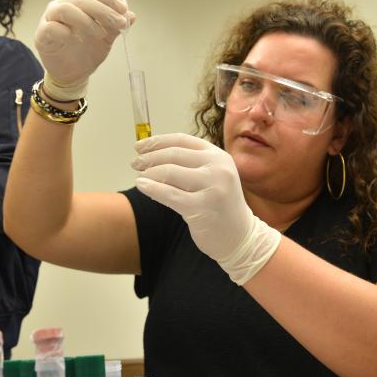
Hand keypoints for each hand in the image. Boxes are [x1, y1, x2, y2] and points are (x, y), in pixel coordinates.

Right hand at [35, 0, 131, 100]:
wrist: (72, 74)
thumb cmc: (86, 51)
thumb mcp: (106, 38)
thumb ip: (116, 26)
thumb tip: (132, 15)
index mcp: (78, 1)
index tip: (123, 10)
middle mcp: (62, 5)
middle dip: (104, 10)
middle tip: (119, 24)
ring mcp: (50, 18)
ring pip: (66, 9)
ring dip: (87, 21)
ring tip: (101, 34)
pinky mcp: (42, 35)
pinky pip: (51, 28)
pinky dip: (66, 32)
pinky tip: (76, 40)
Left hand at [132, 133, 280, 284]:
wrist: (240, 236)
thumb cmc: (219, 205)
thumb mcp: (213, 176)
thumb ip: (190, 163)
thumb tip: (151, 153)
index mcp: (219, 156)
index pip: (182, 140)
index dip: (157, 141)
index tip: (139, 146)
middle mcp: (218, 168)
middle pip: (173, 154)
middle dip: (149, 158)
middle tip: (135, 163)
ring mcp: (212, 187)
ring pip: (169, 172)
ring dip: (149, 173)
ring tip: (140, 177)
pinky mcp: (202, 208)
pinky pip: (169, 194)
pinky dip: (151, 188)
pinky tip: (141, 186)